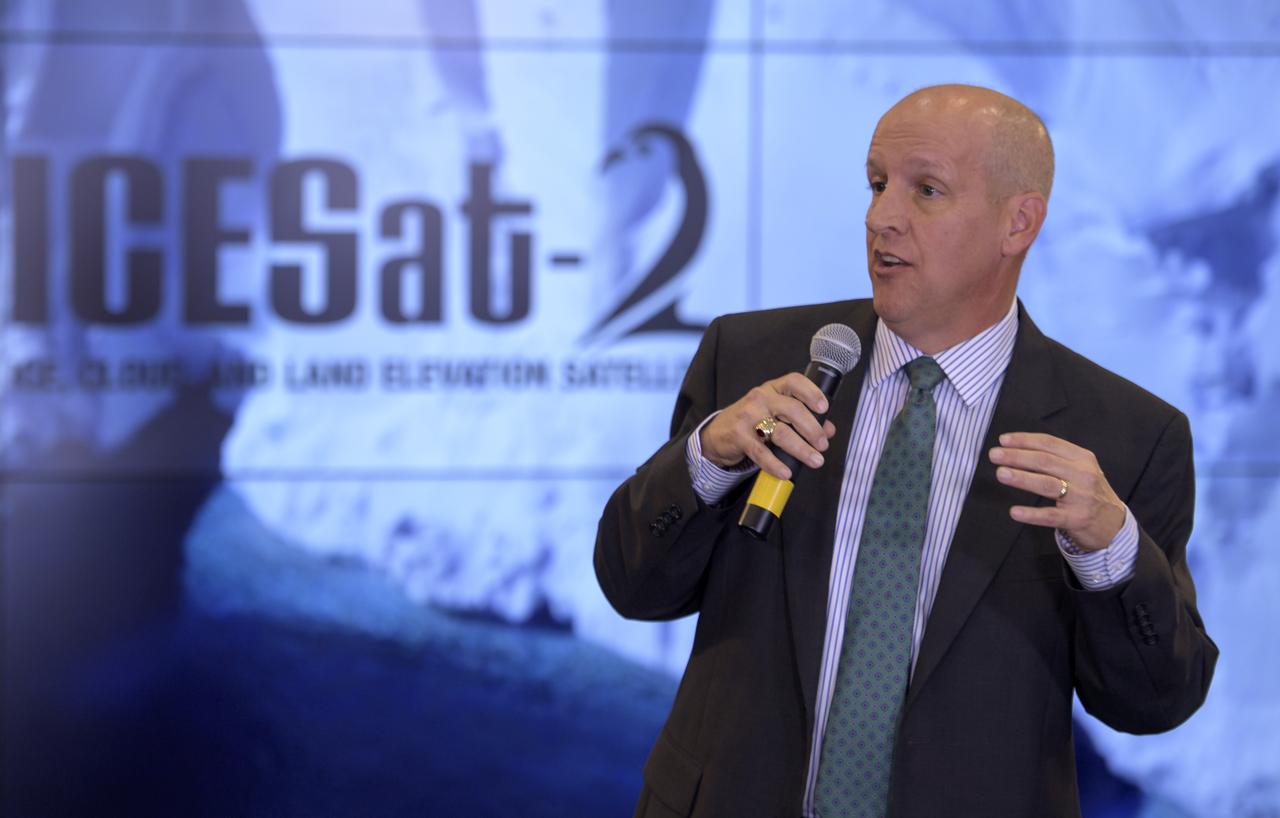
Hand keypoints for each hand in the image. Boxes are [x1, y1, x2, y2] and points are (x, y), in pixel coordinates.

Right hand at [700, 373, 836, 480]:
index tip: (824, 408)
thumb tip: (829, 429)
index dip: (812, 393)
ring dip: (801, 449)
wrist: (718, 433)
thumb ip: (803, 418)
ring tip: (814, 460)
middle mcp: (760, 398)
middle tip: (822, 444)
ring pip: (780, 432)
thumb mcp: (775, 413)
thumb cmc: (752, 421)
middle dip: (812, 429)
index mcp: (773, 389)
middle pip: (792, 409)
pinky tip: (786, 472)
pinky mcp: (738, 435)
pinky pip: (761, 451)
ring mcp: (748, 416)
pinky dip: (775, 464)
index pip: (794, 382)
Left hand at [989, 432, 1125, 550]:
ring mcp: (1081, 498)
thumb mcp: (1081, 469)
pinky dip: (1031, 514)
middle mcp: (1084, 475)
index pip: (1050, 443)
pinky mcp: (1077, 519)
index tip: (1003, 440)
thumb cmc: (1088, 493)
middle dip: (1017, 456)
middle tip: (994, 455)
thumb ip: (1057, 458)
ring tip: (1000, 473)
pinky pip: (1050, 516)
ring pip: (1047, 484)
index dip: (1025, 440)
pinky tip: (1014, 512)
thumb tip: (1018, 448)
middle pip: (1045, 461)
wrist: (1114, 524)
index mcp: (1082, 458)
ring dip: (1021, 478)